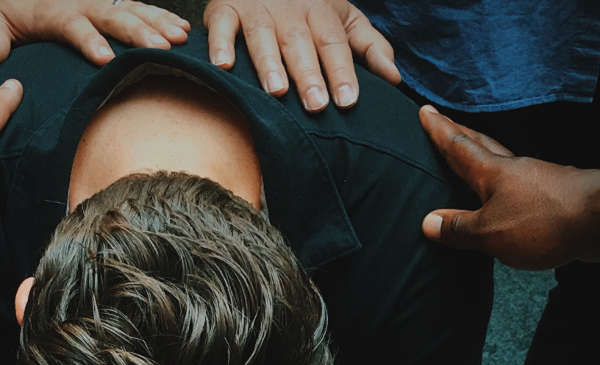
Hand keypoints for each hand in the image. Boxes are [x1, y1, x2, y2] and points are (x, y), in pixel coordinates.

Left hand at [0, 0, 190, 66]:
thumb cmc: (15, 10)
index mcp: (56, 11)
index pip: (74, 25)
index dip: (89, 40)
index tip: (104, 59)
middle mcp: (84, 2)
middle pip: (113, 16)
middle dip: (138, 32)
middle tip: (159, 49)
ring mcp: (102, 1)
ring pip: (133, 10)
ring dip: (158, 24)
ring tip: (179, 39)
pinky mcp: (115, 3)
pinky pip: (142, 7)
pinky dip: (163, 16)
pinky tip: (183, 29)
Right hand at [203, 0, 400, 111]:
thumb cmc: (307, 7)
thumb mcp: (343, 19)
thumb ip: (369, 46)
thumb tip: (394, 78)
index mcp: (321, 13)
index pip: (335, 44)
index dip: (342, 72)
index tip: (348, 101)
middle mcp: (290, 10)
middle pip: (302, 43)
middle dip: (309, 74)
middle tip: (316, 105)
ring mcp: (256, 8)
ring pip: (263, 35)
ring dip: (269, 62)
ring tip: (277, 90)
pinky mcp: (224, 8)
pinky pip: (222, 25)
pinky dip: (220, 44)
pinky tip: (224, 66)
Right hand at [419, 105, 599, 269]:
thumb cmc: (544, 221)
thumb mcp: (490, 232)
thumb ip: (458, 228)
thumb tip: (429, 222)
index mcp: (492, 173)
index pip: (458, 146)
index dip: (440, 130)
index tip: (426, 112)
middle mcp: (514, 169)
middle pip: (481, 145)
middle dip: (459, 133)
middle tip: (444, 122)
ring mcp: (537, 180)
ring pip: (502, 162)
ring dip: (483, 155)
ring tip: (470, 157)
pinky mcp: (555, 195)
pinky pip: (520, 184)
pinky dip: (504, 182)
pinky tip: (505, 194)